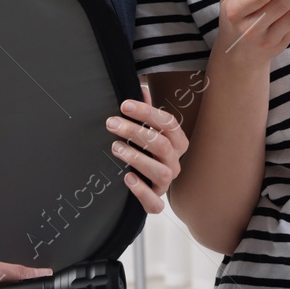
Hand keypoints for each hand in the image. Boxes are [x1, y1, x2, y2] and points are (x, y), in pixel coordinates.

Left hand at [106, 81, 188, 211]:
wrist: (148, 185)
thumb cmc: (148, 151)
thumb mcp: (149, 129)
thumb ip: (146, 111)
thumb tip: (140, 87)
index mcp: (178, 141)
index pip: (168, 123)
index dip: (147, 112)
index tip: (124, 105)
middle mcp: (175, 161)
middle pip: (161, 144)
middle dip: (135, 131)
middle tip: (111, 123)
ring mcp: (167, 182)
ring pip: (159, 171)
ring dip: (136, 157)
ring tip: (115, 148)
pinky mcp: (156, 201)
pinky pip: (154, 202)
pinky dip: (141, 190)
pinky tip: (127, 178)